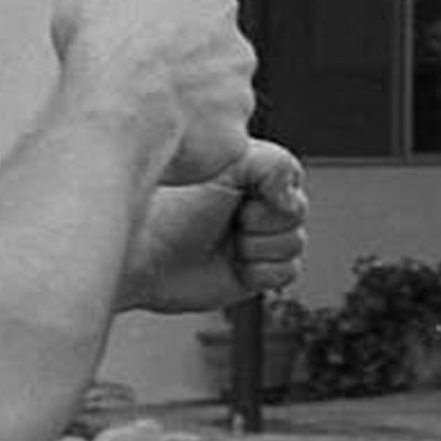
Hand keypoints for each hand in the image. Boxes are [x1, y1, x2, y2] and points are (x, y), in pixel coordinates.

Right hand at [51, 0, 255, 185]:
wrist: (115, 105)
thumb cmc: (103, 48)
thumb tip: (99, 3)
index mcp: (215, 4)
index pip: (197, 20)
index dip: (162, 39)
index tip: (137, 54)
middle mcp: (240, 49)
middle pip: (211, 66)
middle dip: (182, 79)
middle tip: (141, 93)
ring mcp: (240, 98)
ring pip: (215, 111)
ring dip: (188, 117)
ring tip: (145, 125)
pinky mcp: (233, 140)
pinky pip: (212, 150)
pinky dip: (188, 154)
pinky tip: (156, 151)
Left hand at [121, 140, 307, 313]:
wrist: (142, 253)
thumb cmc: (172, 205)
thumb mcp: (228, 166)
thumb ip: (274, 165)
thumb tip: (293, 198)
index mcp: (252, 175)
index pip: (292, 180)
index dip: (274, 191)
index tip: (247, 193)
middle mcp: (257, 207)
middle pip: (298, 213)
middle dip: (265, 220)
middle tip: (234, 220)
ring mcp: (256, 241)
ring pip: (295, 243)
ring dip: (260, 246)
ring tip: (229, 243)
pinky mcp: (254, 274)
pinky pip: (287, 272)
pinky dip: (262, 270)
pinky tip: (235, 264)